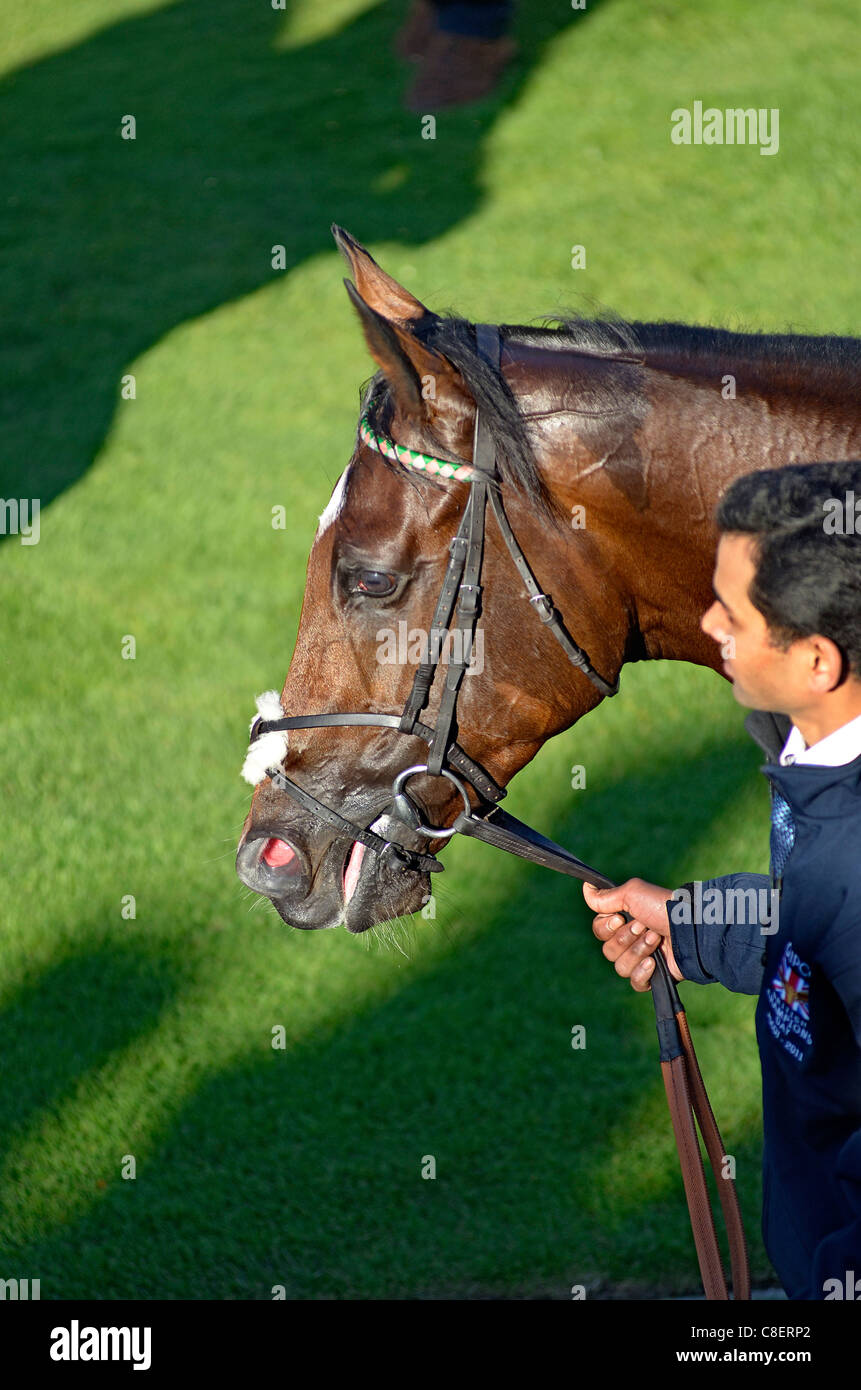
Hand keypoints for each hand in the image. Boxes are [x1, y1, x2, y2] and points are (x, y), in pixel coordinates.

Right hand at [582, 877, 683, 992]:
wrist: (690, 929)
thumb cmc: (663, 907)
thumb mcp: (632, 893)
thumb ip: (606, 896)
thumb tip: (586, 887)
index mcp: (625, 921)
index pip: (599, 931)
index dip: (606, 927)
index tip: (621, 918)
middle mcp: (632, 940)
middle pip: (608, 950)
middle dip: (626, 938)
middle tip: (644, 927)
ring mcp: (643, 959)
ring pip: (620, 966)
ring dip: (638, 951)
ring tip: (656, 940)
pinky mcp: (654, 976)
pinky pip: (635, 983)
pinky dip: (643, 973)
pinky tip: (655, 962)